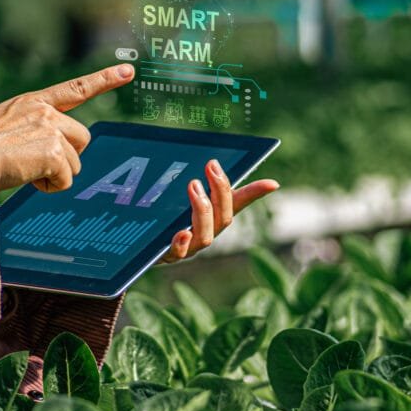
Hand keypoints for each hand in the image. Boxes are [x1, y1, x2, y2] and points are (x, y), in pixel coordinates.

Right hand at [0, 64, 134, 191]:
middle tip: (35, 164)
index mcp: (32, 102)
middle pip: (82, 139)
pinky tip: (27, 178)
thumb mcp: (4, 126)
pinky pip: (66, 179)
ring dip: (55, 174)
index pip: (75, 88)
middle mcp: (44, 111)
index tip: (128, 72)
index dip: (104, 80)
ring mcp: (51, 129)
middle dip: (66, 157)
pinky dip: (50, 186)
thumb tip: (55, 153)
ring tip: (24, 170)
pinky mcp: (54, 152)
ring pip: (75, 163)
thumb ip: (33, 129)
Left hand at [159, 159, 278, 263]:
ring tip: (193, 186)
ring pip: (206, 236)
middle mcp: (206, 232)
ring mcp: (190, 246)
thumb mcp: (176, 191)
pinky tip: (181, 232)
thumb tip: (203, 155)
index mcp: (213, 215)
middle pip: (224, 218)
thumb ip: (190, 176)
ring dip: (202, 210)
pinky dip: (182, 243)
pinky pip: (178, 252)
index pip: (239, 202)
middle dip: (221, 191)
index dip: (256, 193)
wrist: (137, 242)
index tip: (273, 183)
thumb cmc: (163, 213)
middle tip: (210, 168)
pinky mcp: (169, 255)